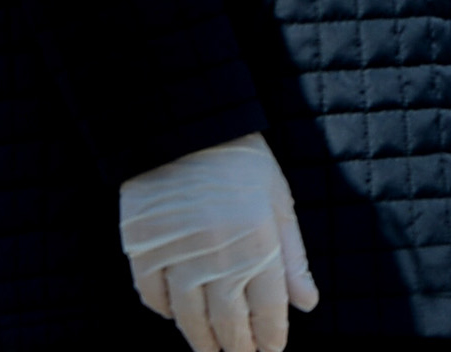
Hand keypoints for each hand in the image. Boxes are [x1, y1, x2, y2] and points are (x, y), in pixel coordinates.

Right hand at [120, 134, 320, 351]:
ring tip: (212, 350)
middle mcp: (218, 258)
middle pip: (228, 326)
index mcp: (258, 245)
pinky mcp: (143, 249)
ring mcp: (177, 256)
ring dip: (203, 342)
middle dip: (238, 350)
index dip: (269, 340)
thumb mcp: (278, 200)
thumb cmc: (240, 160)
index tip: (270, 351)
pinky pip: (154, 298)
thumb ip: (293, 256)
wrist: (184, 122)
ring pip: (190, 321)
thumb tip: (307, 305)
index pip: (267, 314)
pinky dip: (166, 311)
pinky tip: (178, 315)